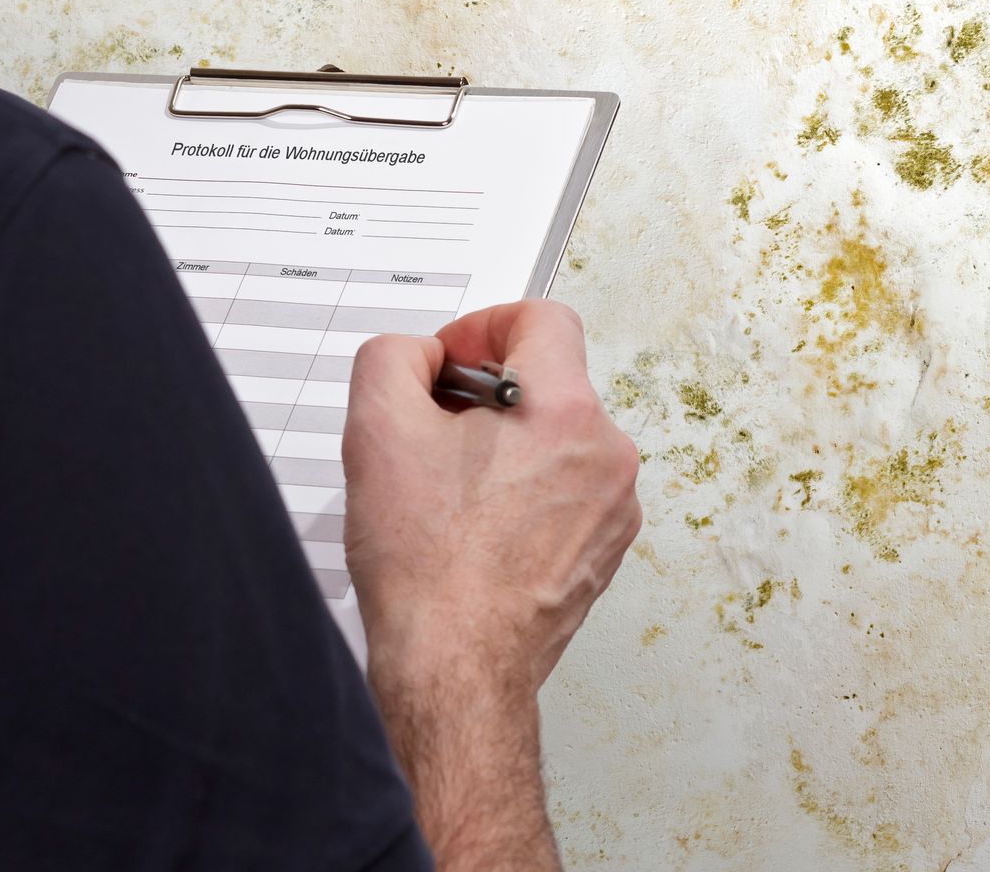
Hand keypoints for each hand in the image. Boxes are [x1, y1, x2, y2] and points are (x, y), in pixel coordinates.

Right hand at [342, 301, 640, 870]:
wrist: (455, 670)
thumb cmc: (428, 569)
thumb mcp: (378, 428)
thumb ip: (394, 357)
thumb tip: (422, 356)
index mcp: (567, 414)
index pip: (542, 319)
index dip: (483, 327)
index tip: (448, 363)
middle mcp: (607, 458)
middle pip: (547, 383)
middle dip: (484, 396)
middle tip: (432, 432)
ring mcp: (612, 512)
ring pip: (554, 441)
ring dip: (502, 449)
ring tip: (448, 491)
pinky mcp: (600, 554)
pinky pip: (562, 493)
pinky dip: (520, 496)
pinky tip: (472, 530)